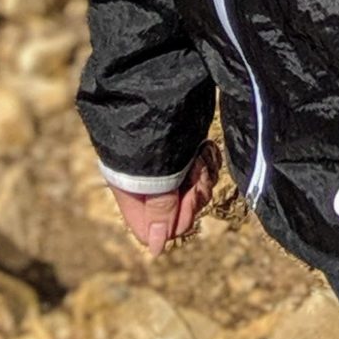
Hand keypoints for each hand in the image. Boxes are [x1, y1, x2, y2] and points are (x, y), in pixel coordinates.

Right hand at [107, 141, 221, 255]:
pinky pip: (200, 171)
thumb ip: (160, 212)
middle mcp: (150, 184)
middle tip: (196, 175)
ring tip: (199, 157)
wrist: (155, 89)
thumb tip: (157, 249)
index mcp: (132, 194)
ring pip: (192, 191)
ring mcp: (169, 166)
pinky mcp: (185, 151)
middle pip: (177, 212)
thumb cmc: (149, 131)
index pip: (153, 230)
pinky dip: (206, 162)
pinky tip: (205, 150)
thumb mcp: (156, 176)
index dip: (174, 223)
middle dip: (193, 196)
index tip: (186, 205)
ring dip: (201, 177)